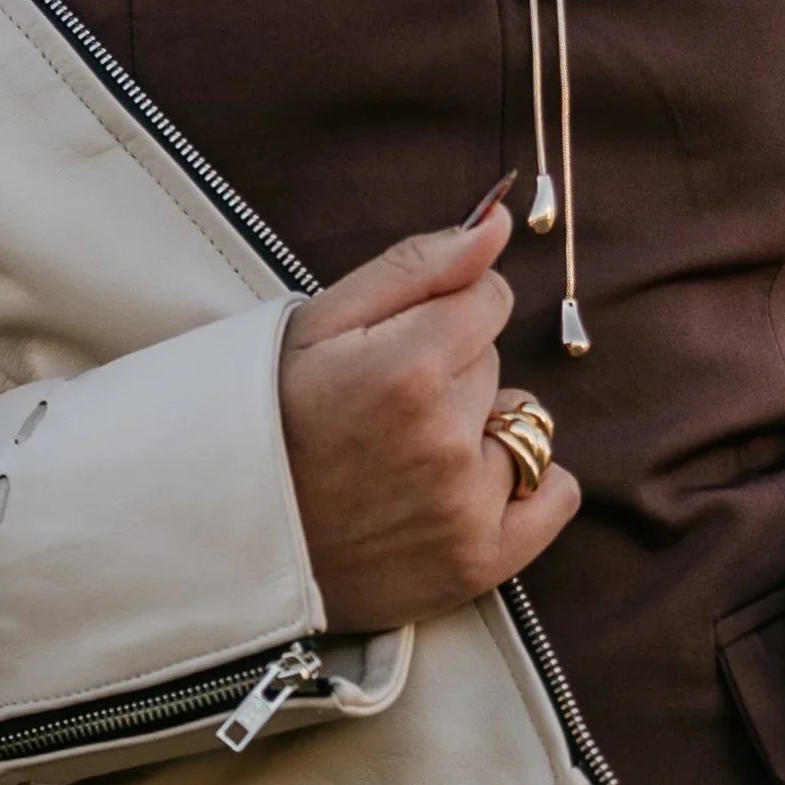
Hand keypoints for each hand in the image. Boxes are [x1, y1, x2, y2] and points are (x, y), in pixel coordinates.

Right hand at [278, 201, 579, 630]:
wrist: (228, 535)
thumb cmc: (269, 418)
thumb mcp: (319, 324)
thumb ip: (417, 267)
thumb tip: (497, 224)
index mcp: (408, 370)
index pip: (489, 299)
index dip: (443, 314)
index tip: (396, 345)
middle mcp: (445, 441)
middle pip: (496, 364)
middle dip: (453, 375)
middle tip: (380, 412)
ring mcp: (466, 507)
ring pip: (520, 424)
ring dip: (480, 432)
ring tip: (408, 459)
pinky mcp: (480, 559)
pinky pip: (557, 495)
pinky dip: (527, 486)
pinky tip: (469, 488)